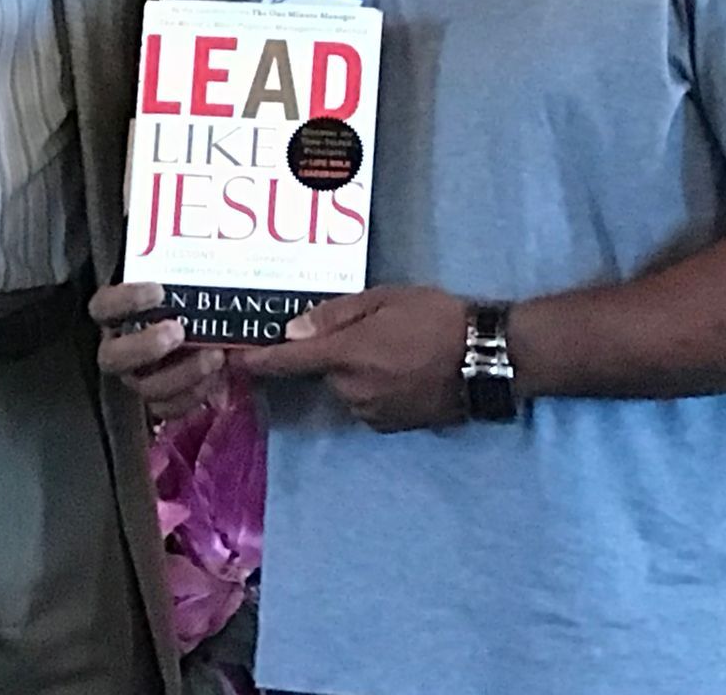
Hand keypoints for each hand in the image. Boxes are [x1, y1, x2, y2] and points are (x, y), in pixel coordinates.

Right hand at [90, 281, 225, 419]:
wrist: (205, 331)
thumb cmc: (186, 299)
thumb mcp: (181, 280)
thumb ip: (183, 272)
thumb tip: (209, 249)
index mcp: (115, 315)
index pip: (102, 307)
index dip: (125, 300)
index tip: (158, 290)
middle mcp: (119, 349)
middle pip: (113, 357)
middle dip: (146, 346)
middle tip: (179, 331)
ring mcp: (136, 378)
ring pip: (143, 388)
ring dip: (181, 375)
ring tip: (215, 357)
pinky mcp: (157, 401)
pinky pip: (166, 410)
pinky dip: (192, 396)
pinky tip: (217, 379)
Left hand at [235, 286, 465, 431]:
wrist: (487, 358)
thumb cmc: (436, 318)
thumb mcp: (385, 299)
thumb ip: (335, 316)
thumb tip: (292, 330)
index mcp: (346, 356)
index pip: (289, 362)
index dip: (259, 362)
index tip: (238, 362)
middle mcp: (352, 391)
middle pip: (325, 373)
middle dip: (336, 355)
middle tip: (372, 332)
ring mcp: (373, 413)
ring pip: (348, 390)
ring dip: (358, 373)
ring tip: (397, 351)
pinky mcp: (393, 426)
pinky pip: (369, 405)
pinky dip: (377, 390)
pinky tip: (406, 372)